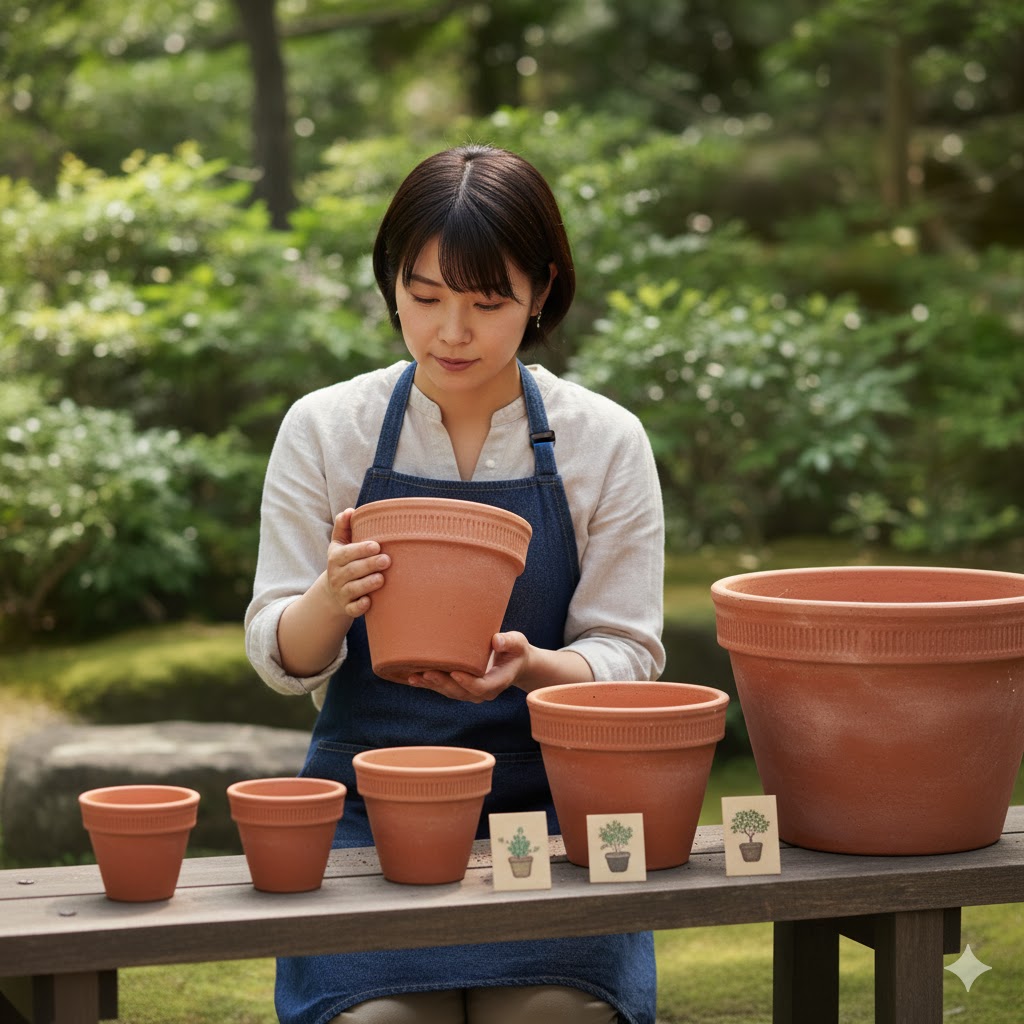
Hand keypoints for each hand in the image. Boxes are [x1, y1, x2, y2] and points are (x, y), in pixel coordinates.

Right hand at [323, 508, 390, 617]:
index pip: (346, 553)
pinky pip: (352, 609)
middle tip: (387, 560)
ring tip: (382, 578)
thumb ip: (344, 526)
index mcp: (336, 558)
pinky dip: (360, 606)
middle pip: (352, 571)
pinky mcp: (347, 608)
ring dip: (367, 584)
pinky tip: (369, 601)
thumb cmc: (344, 562)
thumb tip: (350, 511)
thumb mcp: (340, 544)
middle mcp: (337, 576)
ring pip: (353, 589)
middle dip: (369, 565)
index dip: (360, 550)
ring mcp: (342, 593)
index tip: (376, 545)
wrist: (333, 593)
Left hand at [406, 631, 530, 703]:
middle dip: (443, 683)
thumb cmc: (514, 649)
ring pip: (449, 692)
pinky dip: (428, 684)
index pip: (481, 687)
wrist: (512, 662)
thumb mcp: (517, 643)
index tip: (455, 672)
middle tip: (428, 672)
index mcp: (498, 682)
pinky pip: (443, 688)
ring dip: (432, 685)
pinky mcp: (459, 687)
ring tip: (415, 676)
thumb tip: (496, 640)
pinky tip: (413, 678)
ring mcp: (469, 692)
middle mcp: (482, 692)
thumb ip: (509, 642)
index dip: (468, 682)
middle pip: (460, 692)